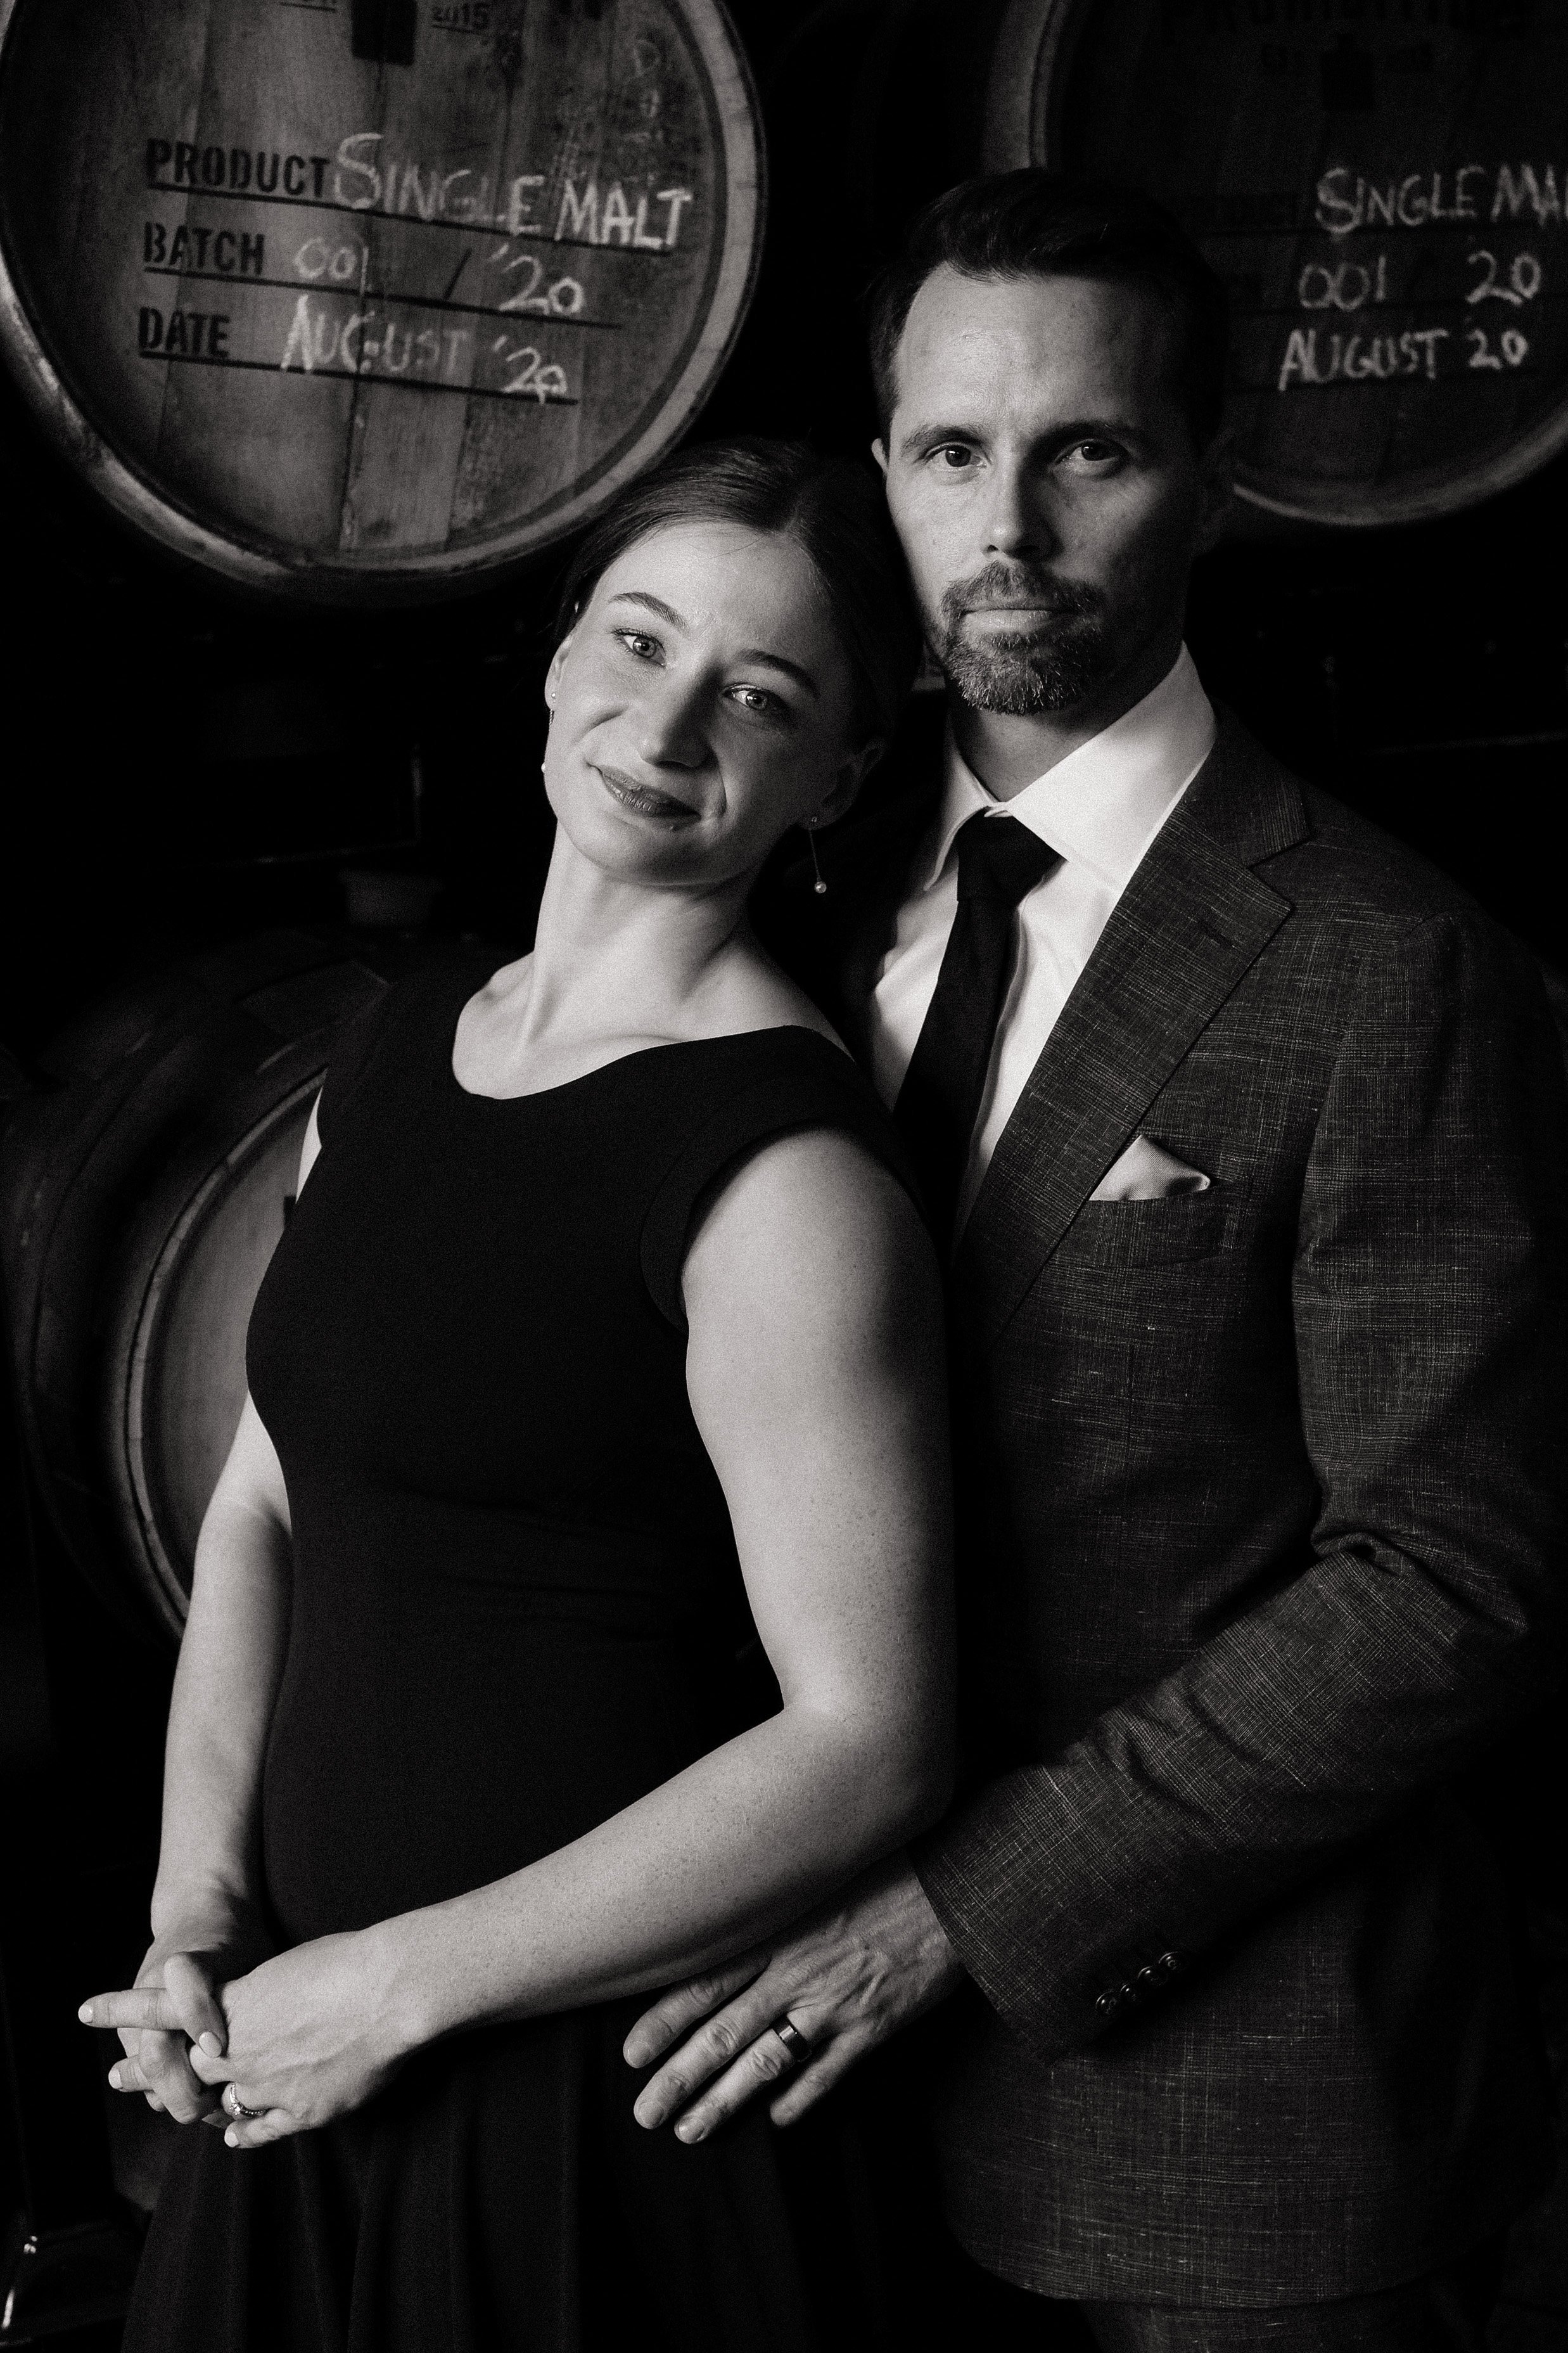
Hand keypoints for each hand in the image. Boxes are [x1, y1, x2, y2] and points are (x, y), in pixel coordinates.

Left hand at [85, 1924, 411, 2147]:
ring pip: (216, 2103)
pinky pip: (259, 2127)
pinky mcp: (301, 2112)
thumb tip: (260, 2000)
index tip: (86, 2010)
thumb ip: (266, 1993)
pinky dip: (243, 2130)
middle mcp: (238, 2050)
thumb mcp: (291, 1968)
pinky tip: (230, 2135)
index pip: (162, 2010)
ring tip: (175, 2112)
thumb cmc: (349, 1962)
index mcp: (234, 2006)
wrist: (389, 1994)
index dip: (124, 2011)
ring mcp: (267, 2085)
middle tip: (115, 2075)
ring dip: (193, 2106)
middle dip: (146, 2071)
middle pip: (178, 2067)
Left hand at [623, 1855, 964, 2139]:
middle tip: (644, 2115)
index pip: (706, 1979)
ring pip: (765, 2062)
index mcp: (777, 1930)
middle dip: (679, 2077)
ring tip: (691, 2131)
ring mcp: (833, 2002)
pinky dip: (799, 2099)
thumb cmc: (884, 1870)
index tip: (630, 2054)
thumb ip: (775, 1903)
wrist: (954, 1884)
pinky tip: (777, 2121)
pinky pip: (826, 2072)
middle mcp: (795, 1970)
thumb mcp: (818, 1876)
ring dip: (724, 2100)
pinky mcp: (873, 2026)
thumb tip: (729, 1920)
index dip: (664, 2019)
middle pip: (723, 2031)